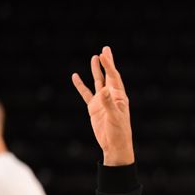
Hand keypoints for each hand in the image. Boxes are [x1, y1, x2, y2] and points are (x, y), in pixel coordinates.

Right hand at [72, 46, 134, 165]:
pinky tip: (75, 76)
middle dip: (106, 63)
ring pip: (97, 82)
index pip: (113, 77)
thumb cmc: (119, 132)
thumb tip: (103, 91)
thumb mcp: (115, 118)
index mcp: (119, 97)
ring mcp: (102, 101)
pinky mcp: (94, 108)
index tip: (103, 54)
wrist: (114, 146)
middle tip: (105, 49)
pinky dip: (80, 85)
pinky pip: (86, 94)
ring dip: (96, 70)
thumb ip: (109, 104)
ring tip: (94, 57)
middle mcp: (111, 97)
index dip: (109, 65)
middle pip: (108, 75)